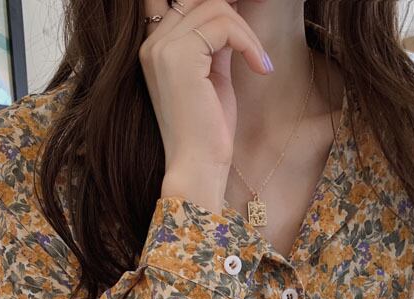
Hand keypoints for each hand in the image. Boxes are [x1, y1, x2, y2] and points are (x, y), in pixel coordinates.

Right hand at [139, 0, 271, 211]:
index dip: (214, 6)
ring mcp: (162, 48)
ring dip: (247, 32)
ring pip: (215, 8)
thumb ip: (215, 44)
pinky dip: (249, 42)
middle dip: (233, 10)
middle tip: (257, 31)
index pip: (182, 2)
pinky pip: (224, 25)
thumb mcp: (212, 77)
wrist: (198, 167)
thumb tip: (232, 14)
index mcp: (155, 49)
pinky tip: (261, 67)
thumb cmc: (207, 133)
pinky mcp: (180, 56)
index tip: (242, 19)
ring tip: (261, 62)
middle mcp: (152, 44)